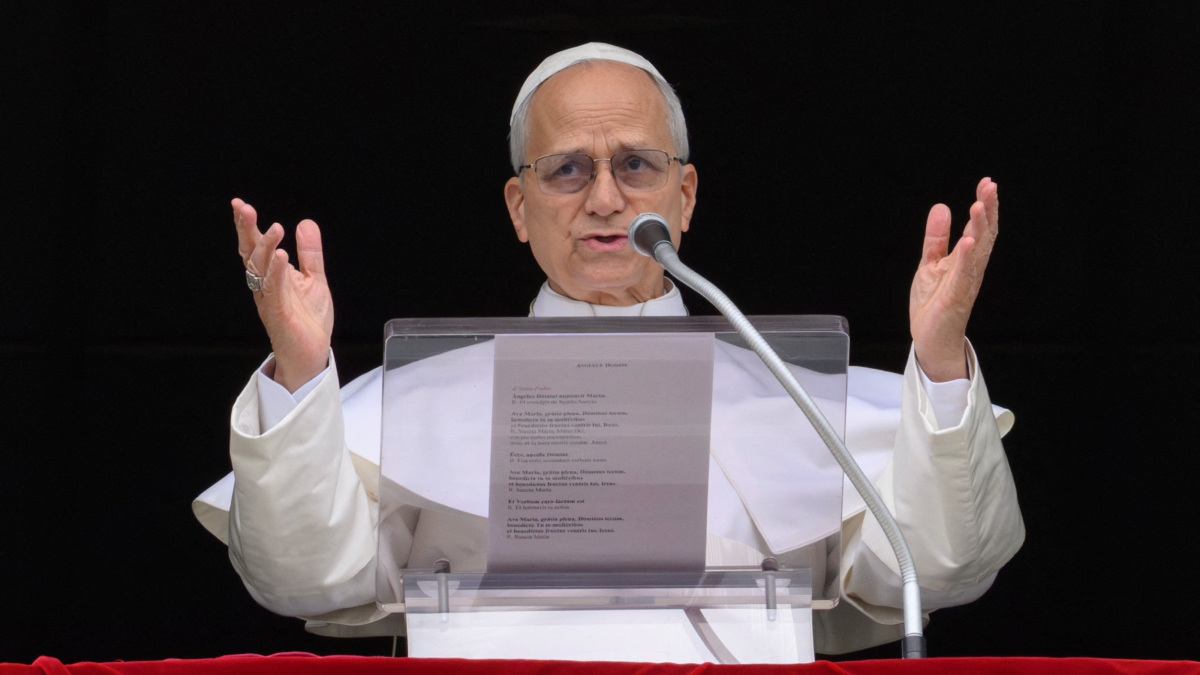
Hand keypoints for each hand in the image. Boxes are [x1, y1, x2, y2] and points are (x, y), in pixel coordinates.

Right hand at [233, 198, 333, 391]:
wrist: (311, 355)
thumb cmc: (307, 320)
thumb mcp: (314, 279)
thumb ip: (310, 253)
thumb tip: (305, 223)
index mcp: (270, 276)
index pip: (255, 247)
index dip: (247, 226)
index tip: (240, 204)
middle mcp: (264, 286)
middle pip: (250, 254)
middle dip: (246, 231)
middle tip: (244, 208)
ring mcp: (269, 300)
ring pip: (260, 270)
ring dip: (266, 248)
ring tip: (275, 228)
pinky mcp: (279, 315)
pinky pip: (275, 291)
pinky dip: (278, 273)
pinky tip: (283, 256)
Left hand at [909, 178, 998, 381]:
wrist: (930, 338)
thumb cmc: (934, 303)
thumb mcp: (930, 264)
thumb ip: (936, 238)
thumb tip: (942, 207)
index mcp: (966, 259)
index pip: (980, 228)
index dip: (984, 206)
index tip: (987, 183)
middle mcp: (971, 268)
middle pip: (985, 235)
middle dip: (988, 210)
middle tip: (990, 187)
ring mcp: (965, 282)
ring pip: (978, 252)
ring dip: (979, 228)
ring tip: (979, 205)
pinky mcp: (956, 297)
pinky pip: (964, 275)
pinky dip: (967, 258)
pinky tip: (968, 241)